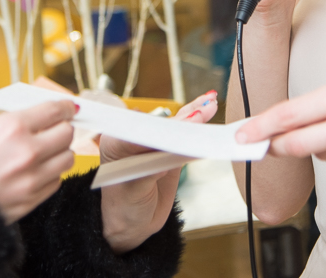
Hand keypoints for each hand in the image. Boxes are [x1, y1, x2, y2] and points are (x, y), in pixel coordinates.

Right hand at [0, 99, 75, 222]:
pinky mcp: (32, 200)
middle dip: (62, 130)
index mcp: (12, 127)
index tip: (68, 108)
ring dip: (59, 154)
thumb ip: (14, 123)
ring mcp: (32, 178)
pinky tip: (35, 173)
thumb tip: (39, 117)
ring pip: (67, 159)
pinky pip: (55, 182)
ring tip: (45, 153)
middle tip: (55, 130)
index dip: (64, 108)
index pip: (55, 110)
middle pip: (66, 134)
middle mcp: (27, 151)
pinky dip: (50, 176)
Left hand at [99, 90, 218, 251]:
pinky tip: (207, 111)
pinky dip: (196, 125)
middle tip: (201, 114)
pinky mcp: (167, 149)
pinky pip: (182, 135)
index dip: (162, 128)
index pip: (141, 131)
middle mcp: (132, 137)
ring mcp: (152, 142)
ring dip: (193, 114)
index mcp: (115, 143)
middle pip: (160, 125)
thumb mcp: (132, 194)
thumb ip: (147, 174)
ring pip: (173, 125)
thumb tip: (166, 159)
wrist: (132, 221)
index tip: (180, 124)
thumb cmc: (124, 208)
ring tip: (210, 103)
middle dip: (181, 119)